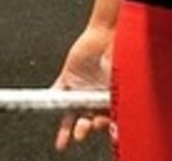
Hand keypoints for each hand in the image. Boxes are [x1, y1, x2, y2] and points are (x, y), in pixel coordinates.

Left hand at [52, 26, 114, 151]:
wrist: (107, 32)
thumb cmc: (121, 52)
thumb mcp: (124, 79)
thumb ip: (122, 96)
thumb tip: (121, 112)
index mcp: (112, 98)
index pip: (106, 118)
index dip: (103, 124)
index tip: (100, 125)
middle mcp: (96, 96)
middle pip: (89, 119)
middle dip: (85, 128)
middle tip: (82, 131)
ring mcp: (82, 88)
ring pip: (72, 112)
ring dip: (67, 128)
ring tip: (63, 140)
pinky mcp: (69, 78)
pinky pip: (57, 93)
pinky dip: (52, 102)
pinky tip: (47, 110)